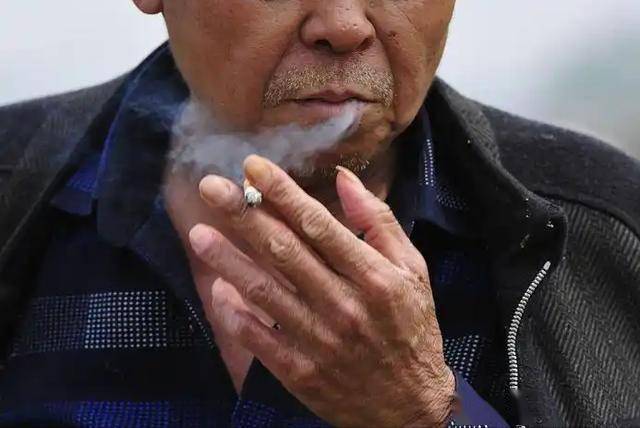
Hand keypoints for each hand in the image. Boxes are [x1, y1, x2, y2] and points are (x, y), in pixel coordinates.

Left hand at [188, 155, 455, 426]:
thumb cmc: (412, 328)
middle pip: (285, 253)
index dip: (283, 193)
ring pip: (265, 293)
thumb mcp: (413, 270)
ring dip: (229, 261)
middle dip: (246, 215)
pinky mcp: (301, 373)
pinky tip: (218, 289)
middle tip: (211, 187)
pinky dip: (236, 314)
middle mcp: (345, 306)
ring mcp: (320, 342)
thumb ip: (378, 222)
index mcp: (374, 277)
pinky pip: (260, 339)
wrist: (410, 406)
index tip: (254, 166)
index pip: (319, 226)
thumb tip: (344, 177)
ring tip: (199, 233)